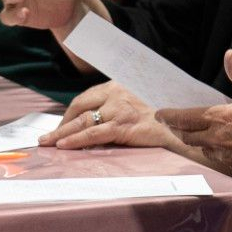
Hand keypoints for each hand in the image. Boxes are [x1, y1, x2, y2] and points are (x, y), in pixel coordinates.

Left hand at [46, 82, 175, 153]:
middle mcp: (116, 94)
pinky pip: (94, 134)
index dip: (71, 113)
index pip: (86, 98)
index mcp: (118, 85)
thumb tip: (102, 120)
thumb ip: (121, 105)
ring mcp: (119, 110)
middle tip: (46, 137)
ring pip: (82, 121)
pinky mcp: (123, 126)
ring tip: (47, 143)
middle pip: (79, 107)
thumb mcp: (140, 101)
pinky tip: (64, 146)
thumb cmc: (164, 112)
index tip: (63, 125)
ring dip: (61, 133)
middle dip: (61, 123)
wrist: (184, 120)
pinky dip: (76, 140)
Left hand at [160, 49, 231, 179]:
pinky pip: (219, 159)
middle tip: (175, 123)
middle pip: (186, 136)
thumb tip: (230, 56)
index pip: (183, 118)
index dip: (168, 116)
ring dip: (199, 141)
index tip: (161, 113)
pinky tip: (227, 145)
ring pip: (202, 149)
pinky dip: (218, 152)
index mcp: (221, 118)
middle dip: (178, 129)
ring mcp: (226, 157)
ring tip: (202, 133)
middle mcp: (218, 139)